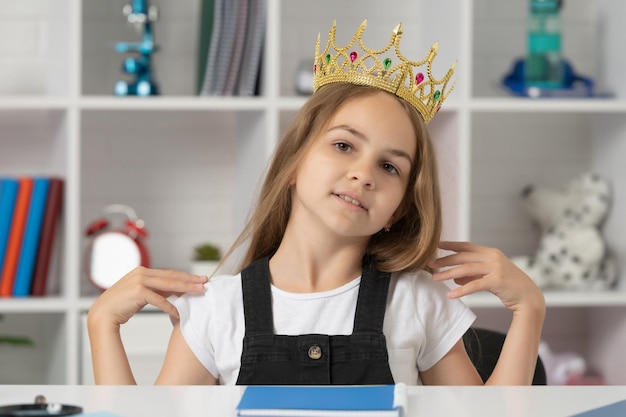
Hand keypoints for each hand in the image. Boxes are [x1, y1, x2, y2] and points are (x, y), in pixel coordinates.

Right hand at [88, 266, 207, 328]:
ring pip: (168, 285)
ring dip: (185, 289)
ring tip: (199, 292)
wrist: (102, 314)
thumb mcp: (141, 294)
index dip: (185, 276)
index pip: (168, 273)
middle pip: (171, 276)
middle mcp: (141, 273)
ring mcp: (138, 281)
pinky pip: (158, 299)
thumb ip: (156, 290)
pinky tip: (179, 312)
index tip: (199, 279)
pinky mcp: (137, 291)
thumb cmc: (122, 305)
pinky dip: (170, 306)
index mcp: (142, 271)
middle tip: (205, 281)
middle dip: (190, 279)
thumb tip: (175, 292)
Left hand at [429, 241, 544, 313]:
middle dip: (444, 260)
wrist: (529, 298)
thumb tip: (454, 277)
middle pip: (463, 256)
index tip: (436, 245)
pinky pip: (474, 285)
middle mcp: (493, 257)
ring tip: (435, 278)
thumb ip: (472, 275)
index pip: (466, 246)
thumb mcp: (489, 277)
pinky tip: (450, 295)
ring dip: (448, 274)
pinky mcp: (497, 281)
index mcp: (491, 252)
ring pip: (466, 269)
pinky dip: (461, 290)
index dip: (451, 245)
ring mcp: (496, 268)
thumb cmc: (508, 287)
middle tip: (430, 264)